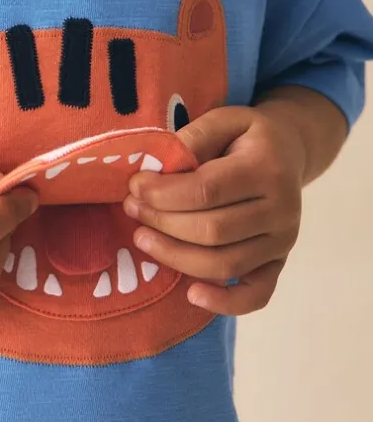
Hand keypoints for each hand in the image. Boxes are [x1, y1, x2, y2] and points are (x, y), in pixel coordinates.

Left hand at [121, 105, 307, 315]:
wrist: (288, 152)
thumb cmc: (246, 136)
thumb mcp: (224, 119)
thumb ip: (193, 138)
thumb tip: (158, 169)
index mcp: (266, 168)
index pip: (206, 190)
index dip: (163, 193)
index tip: (134, 186)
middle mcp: (282, 210)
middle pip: (212, 230)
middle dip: (162, 222)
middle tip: (131, 208)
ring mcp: (283, 242)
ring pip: (225, 264)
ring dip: (176, 256)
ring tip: (142, 238)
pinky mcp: (279, 263)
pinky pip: (256, 294)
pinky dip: (225, 302)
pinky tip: (191, 294)